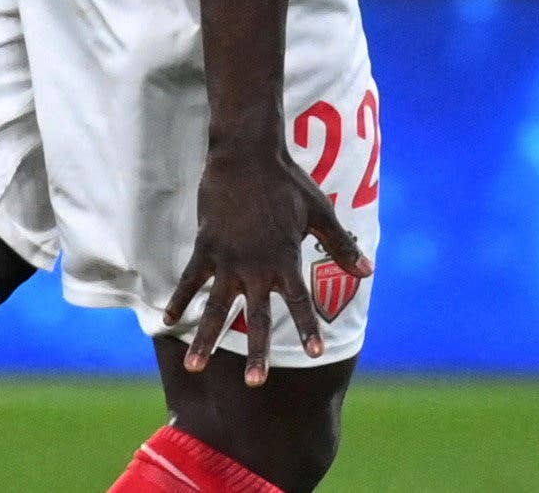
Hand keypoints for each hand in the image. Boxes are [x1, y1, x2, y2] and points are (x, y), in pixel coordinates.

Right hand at [165, 139, 368, 386]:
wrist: (246, 154)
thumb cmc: (288, 182)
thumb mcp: (320, 212)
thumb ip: (340, 245)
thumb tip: (368, 271)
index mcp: (284, 259)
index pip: (299, 302)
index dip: (307, 328)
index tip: (315, 353)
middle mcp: (255, 266)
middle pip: (255, 317)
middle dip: (256, 352)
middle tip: (255, 383)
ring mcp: (228, 258)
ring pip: (216, 308)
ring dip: (206, 338)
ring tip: (196, 366)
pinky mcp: (206, 246)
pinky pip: (191, 279)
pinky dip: (180, 299)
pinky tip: (169, 321)